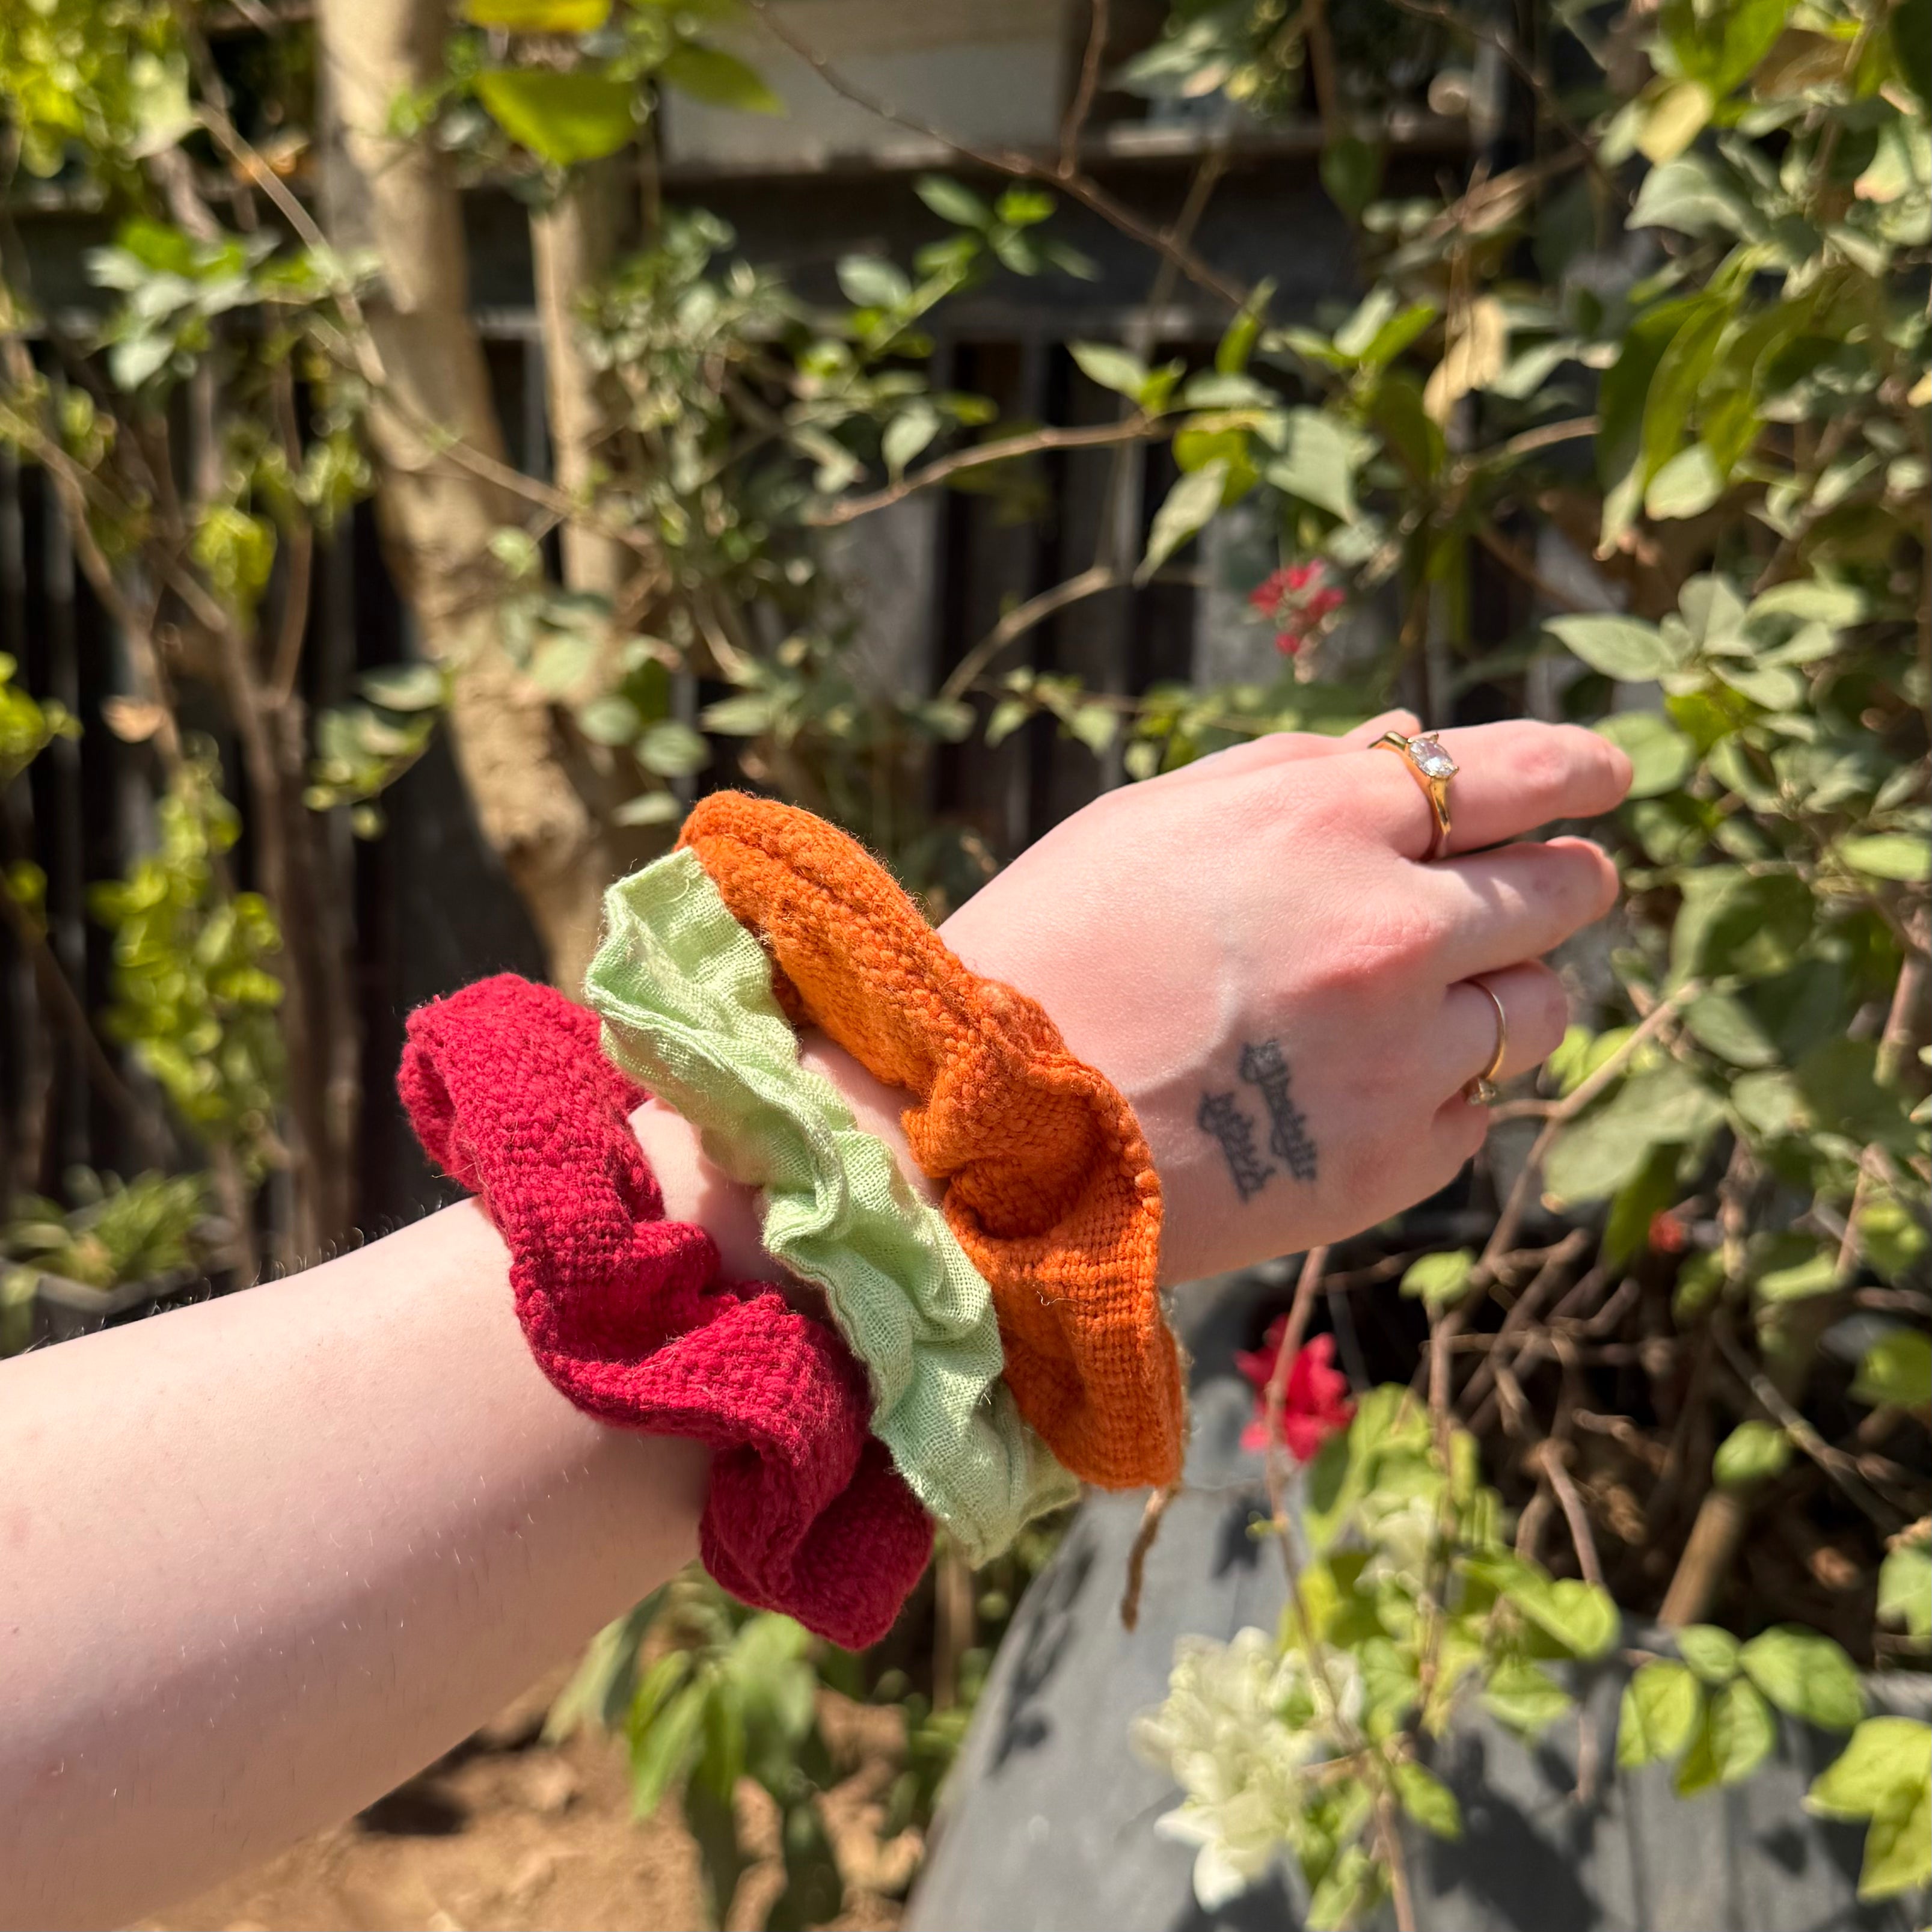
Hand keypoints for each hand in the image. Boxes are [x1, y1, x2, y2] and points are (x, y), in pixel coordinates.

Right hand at [939, 716, 1631, 1282]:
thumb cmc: (1050, 948)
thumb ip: (1297, 769)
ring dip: (1510, 991)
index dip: (1578, 768)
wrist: (982, 1133)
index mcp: (1325, 821)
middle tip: (1551, 886)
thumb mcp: (1152, 820)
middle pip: (1560, 891)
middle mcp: (1390, 932)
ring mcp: (1401, 1056)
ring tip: (1434, 1001)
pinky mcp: (1392, 1162)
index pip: (1516, 773)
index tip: (1607, 775)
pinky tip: (1359, 1088)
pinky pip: (1476, 1112)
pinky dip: (1442, 1092)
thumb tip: (1411, 739)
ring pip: (1542, 1010)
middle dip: (1563, 880)